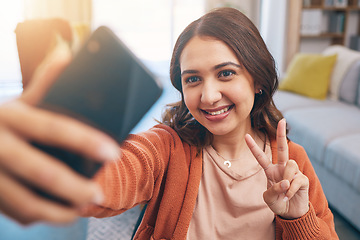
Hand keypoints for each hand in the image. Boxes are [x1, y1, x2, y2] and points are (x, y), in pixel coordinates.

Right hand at [0, 44, 119, 224]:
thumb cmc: (1, 121)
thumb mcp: (19, 101)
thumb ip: (44, 81)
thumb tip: (68, 53)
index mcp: (12, 116)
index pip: (54, 128)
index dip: (86, 141)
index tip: (113, 152)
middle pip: (41, 171)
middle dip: (74, 187)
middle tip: (99, 194)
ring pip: (26, 201)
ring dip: (59, 210)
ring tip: (82, 208)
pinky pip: (14, 212)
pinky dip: (40, 216)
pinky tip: (58, 214)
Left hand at [245, 119, 308, 218]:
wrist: (291, 213)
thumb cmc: (278, 203)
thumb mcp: (268, 198)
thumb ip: (273, 189)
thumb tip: (286, 182)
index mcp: (270, 170)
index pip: (261, 157)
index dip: (253, 147)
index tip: (245, 136)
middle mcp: (282, 168)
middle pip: (282, 148)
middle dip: (282, 133)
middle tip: (283, 120)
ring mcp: (293, 172)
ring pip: (290, 165)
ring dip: (286, 180)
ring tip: (284, 192)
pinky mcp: (303, 179)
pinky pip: (296, 179)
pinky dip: (291, 190)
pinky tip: (289, 196)